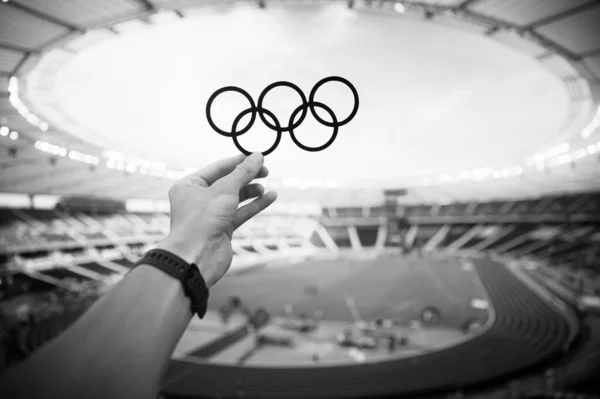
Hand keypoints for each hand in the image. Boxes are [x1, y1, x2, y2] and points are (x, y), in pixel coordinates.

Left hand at [157, 153, 276, 286]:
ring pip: (235, 198)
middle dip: (247, 176)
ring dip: (251, 191)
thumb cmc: (202, 220)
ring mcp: (210, 215)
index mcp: (189, 185)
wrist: (197, 257)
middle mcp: (198, 199)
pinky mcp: (222, 229)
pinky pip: (240, 212)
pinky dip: (255, 205)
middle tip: (266, 170)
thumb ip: (243, 172)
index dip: (238, 161)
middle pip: (227, 182)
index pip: (218, 168)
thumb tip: (257, 156)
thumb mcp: (225, 189)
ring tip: (265, 187)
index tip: (257, 157)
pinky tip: (269, 197)